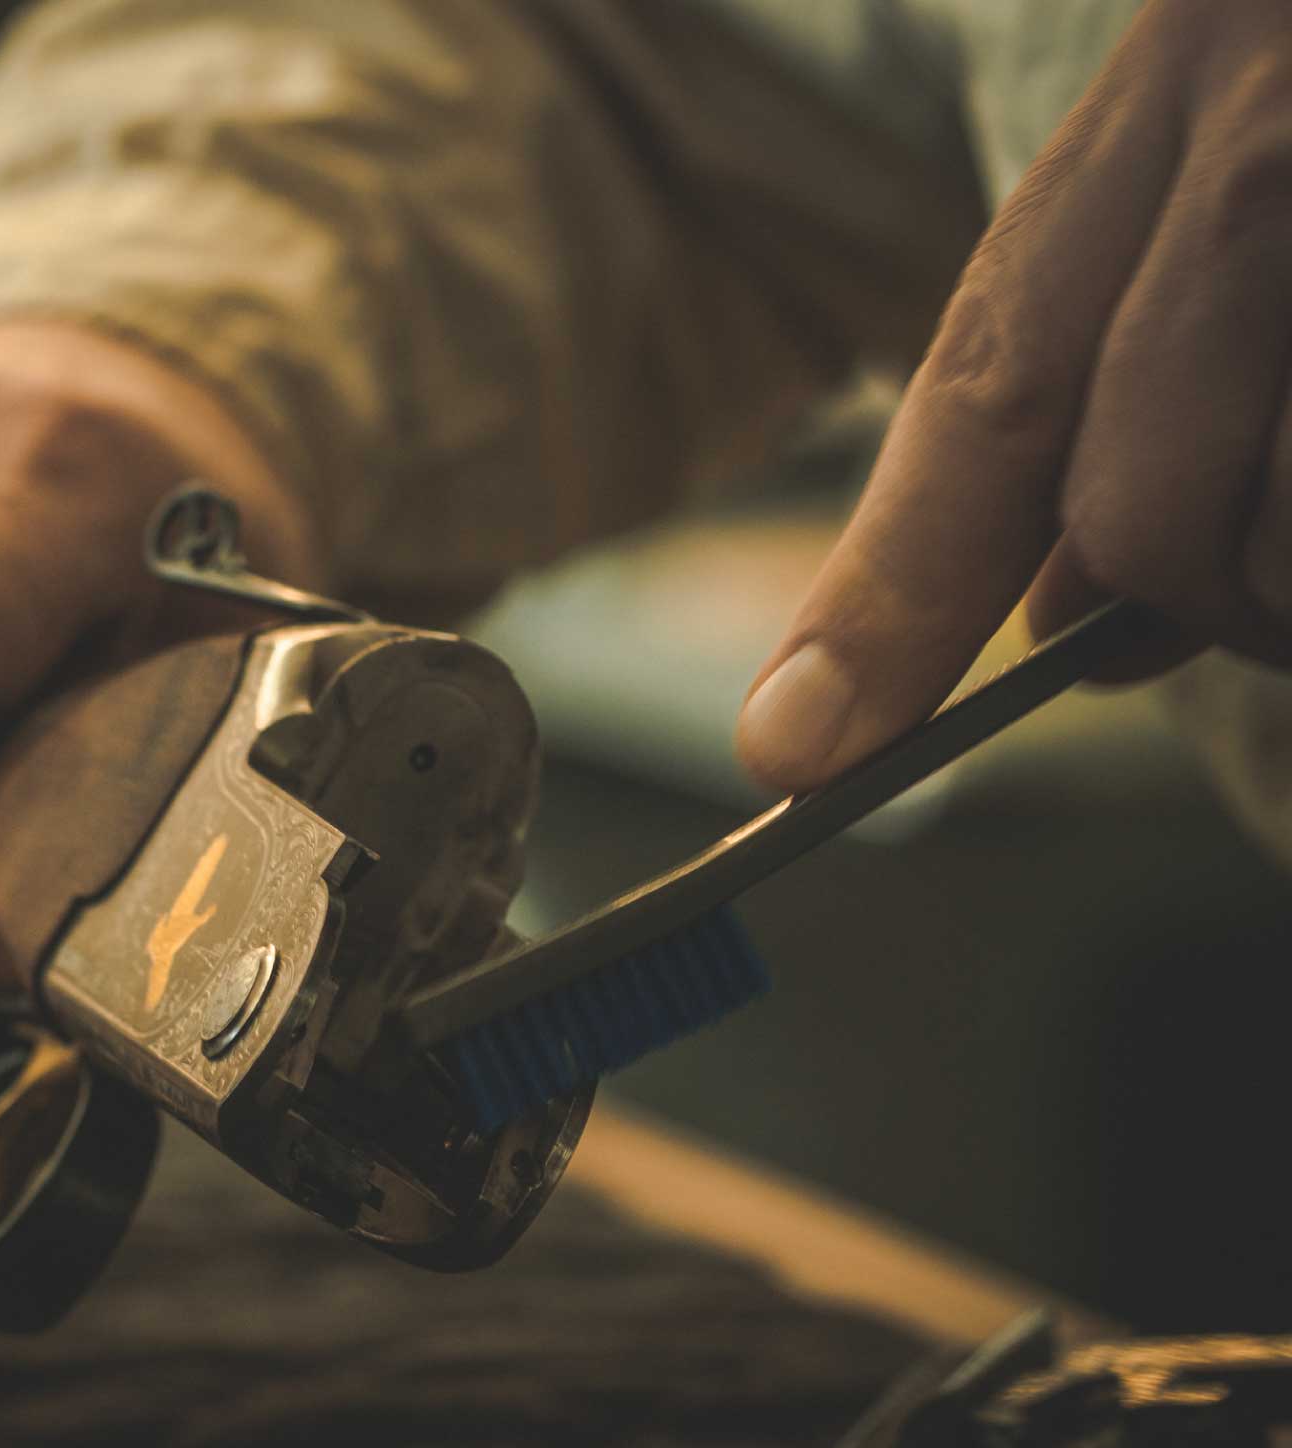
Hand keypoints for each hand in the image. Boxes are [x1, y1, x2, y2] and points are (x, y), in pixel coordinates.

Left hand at [737, 0, 1291, 792]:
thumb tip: (1069, 621)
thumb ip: (1120, 388)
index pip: (986, 402)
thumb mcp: (1241, 176)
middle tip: (1275, 523)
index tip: (793, 753)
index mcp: (1177, 104)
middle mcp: (1280, 161)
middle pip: (1151, 530)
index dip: (884, 604)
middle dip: (1206, 587)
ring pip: (1280, 572)